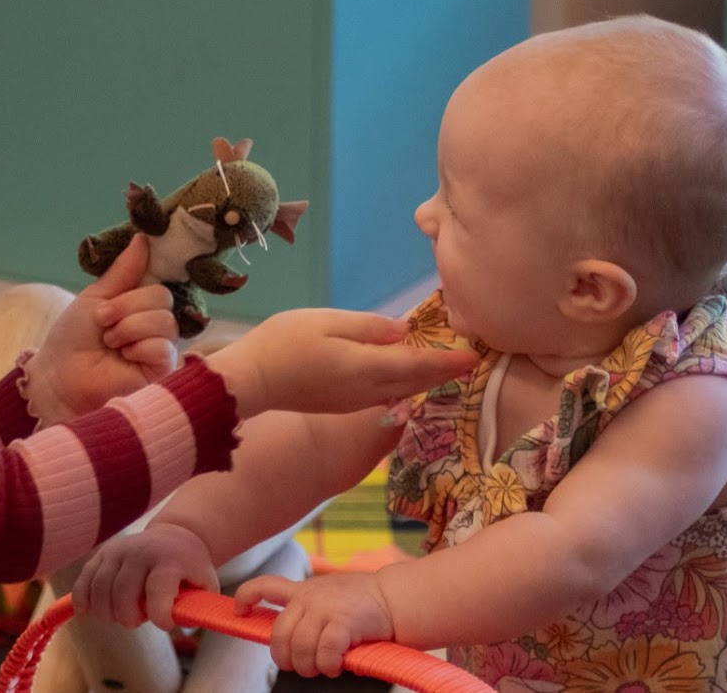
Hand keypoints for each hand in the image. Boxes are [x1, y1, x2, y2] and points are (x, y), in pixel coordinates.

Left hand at [25, 235, 178, 422]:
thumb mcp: (96, 296)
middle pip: (162, 296)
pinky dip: (137, 347)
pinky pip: (163, 346)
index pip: (160, 279)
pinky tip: (123, 357)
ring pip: (163, 320)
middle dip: (125, 306)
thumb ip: (124, 270)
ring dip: (128, 326)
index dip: (143, 278)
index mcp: (141, 303)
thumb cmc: (73, 338)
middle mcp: (156, 324)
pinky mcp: (163, 371)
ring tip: (110, 340)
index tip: (123, 284)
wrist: (59, 375)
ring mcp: (161, 347)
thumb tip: (143, 237)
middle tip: (102, 321)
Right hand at [73, 523, 218, 630]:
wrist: (174, 537)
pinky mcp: (103, 553)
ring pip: (101, 587)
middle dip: (127, 617)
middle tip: (136, 622)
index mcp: (169, 560)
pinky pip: (85, 578)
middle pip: (123, 591)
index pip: (158, 589)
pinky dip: (83, 598)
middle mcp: (142, 552)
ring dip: (106, 612)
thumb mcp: (205, 584)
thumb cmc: (190, 569)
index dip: (159, 613)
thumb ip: (197, 607)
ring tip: (118, 617)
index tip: (164, 625)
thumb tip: (180, 623)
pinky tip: (86, 612)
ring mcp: (119, 550)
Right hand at [207, 309, 476, 416]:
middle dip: (442, 372)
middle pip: (415, 381)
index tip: (474, 356)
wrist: (252, 380)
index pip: (418, 363)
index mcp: (367, 366)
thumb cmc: (284, 342)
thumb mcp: (328, 321)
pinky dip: (402, 385)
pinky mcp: (342, 405)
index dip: (448, 361)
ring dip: (424, 380)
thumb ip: (369, 327)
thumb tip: (403, 331)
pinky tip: (405, 377)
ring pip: (401, 390)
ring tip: (444, 368)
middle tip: (469, 363)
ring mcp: (355, 401)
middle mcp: (368, 390)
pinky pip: (384, 394)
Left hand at [235, 572, 394, 678]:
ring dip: (308, 667)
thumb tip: (292, 648)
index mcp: (303, 590)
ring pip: (299, 647)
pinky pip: (324, 653)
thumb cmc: (363, 606)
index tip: (239, 612)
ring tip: (322, 668)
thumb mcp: (329, 600)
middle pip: (279, 635)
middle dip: (285, 659)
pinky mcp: (343, 622)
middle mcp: (310, 596)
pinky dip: (327, 666)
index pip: (265, 586)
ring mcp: (325, 608)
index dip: (245, 597)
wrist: (395, 599)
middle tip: (302, 667)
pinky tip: (336, 665)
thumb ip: (309, 616)